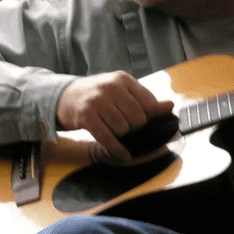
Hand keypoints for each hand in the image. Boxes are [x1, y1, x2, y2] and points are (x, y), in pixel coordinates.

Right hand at [56, 71, 174, 160]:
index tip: (146, 122)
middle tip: (125, 126)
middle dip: (135, 127)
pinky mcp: (86, 117)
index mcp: (123, 79)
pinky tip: (123, 154)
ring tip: (114, 130)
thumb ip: (145, 99)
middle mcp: (111, 87)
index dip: (149, 116)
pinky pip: (108, 138)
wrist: (63, 96)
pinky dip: (117, 149)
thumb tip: (170, 106)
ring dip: (122, 135)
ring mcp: (97, 101)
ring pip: (123, 129)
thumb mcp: (121, 91)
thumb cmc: (97, 95)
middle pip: (138, 118)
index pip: (148, 103)